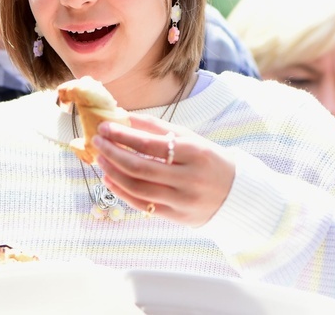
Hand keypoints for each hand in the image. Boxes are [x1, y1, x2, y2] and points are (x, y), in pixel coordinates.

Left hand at [93, 113, 234, 226]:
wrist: (237, 193)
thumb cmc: (208, 160)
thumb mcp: (189, 138)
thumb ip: (157, 128)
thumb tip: (123, 117)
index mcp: (195, 152)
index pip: (149, 144)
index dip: (123, 135)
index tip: (104, 127)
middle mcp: (189, 178)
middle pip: (140, 167)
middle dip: (113, 153)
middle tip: (97, 142)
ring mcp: (183, 200)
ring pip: (138, 188)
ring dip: (113, 173)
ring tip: (100, 160)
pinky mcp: (177, 217)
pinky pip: (143, 205)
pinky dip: (122, 192)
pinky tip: (110, 179)